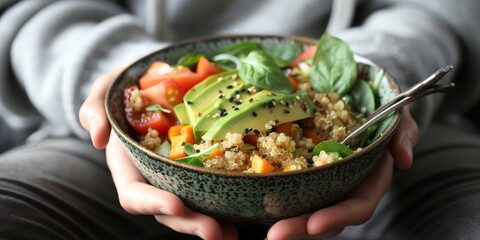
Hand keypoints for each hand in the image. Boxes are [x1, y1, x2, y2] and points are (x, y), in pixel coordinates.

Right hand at [79, 68, 237, 239]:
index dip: (152, 203)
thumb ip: (94, 107)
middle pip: (168, 211)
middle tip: (214, 232)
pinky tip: (246, 213)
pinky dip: (228, 205)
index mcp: (129, 165)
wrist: (156, 82)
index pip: (134, 193)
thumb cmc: (129, 86)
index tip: (175, 205)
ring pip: (193, 207)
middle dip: (189, 223)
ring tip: (232, 234)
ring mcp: (178, 175)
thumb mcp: (107, 89)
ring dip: (212, 224)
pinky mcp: (201, 168)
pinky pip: (213, 189)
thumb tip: (96, 137)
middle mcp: (154, 176)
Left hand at [266, 106, 418, 239]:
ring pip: (307, 210)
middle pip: (326, 216)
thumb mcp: (398, 116)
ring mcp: (326, 182)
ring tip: (264, 231)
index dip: (338, 216)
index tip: (315, 224)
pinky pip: (293, 190)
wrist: (362, 103)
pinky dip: (278, 201)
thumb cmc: (382, 111)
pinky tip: (255, 206)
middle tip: (275, 235)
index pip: (358, 206)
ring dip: (286, 222)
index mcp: (371, 179)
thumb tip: (403, 159)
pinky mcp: (307, 173)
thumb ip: (404, 133)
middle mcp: (347, 186)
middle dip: (301, 228)